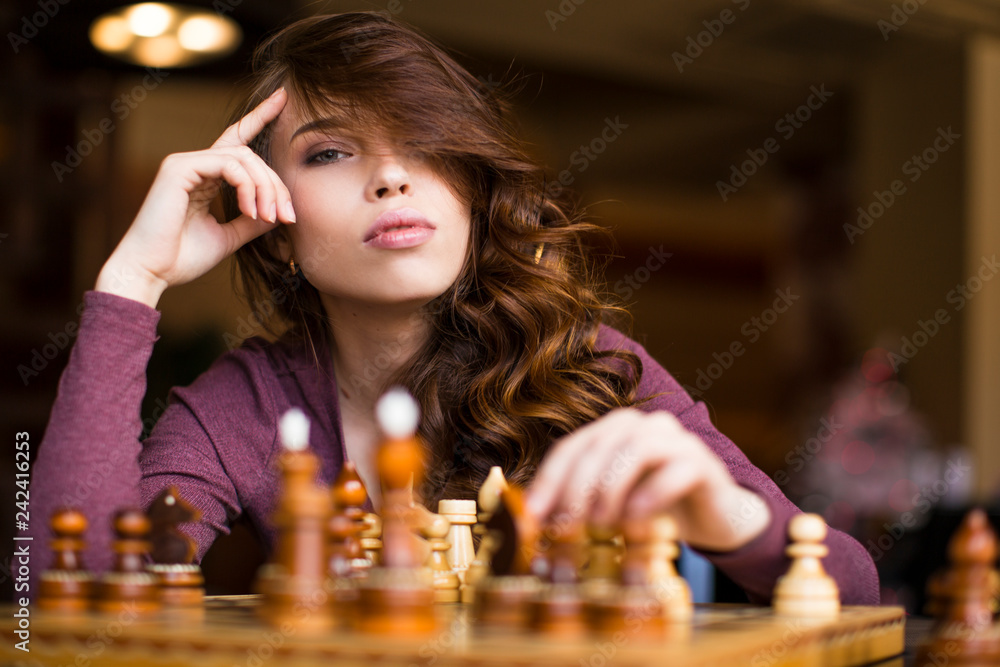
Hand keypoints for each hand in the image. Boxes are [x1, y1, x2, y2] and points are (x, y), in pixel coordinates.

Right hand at [95, 88, 294, 306]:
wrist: (151, 272)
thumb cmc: (182, 258)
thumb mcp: (230, 236)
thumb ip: (253, 220)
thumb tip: (280, 210)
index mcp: (204, 177)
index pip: (236, 140)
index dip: (259, 117)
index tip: (283, 99)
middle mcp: (194, 164)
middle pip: (250, 155)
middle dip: (276, 184)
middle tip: (288, 216)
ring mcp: (184, 163)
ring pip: (243, 157)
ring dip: (265, 188)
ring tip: (269, 218)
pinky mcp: (179, 168)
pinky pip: (228, 164)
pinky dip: (247, 187)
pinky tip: (252, 212)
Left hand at [524, 408, 770, 551]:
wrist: (712, 518)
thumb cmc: (653, 509)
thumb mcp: (609, 503)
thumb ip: (576, 502)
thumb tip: (532, 520)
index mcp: (613, 429)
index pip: (571, 447)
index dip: (548, 480)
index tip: (533, 515)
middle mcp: (643, 424)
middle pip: (598, 447)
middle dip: (575, 489)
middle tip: (565, 526)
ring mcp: (675, 439)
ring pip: (634, 451)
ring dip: (610, 490)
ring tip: (600, 524)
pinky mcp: (702, 462)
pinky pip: (673, 471)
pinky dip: (650, 495)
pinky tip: (636, 520)